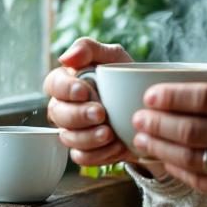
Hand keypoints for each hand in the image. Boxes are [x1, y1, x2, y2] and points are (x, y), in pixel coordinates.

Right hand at [43, 38, 135, 167]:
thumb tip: (65, 58)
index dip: (65, 89)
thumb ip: (89, 48)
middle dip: (78, 115)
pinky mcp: (87, 150)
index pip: (53, 84)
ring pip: (68, 138)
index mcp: (68, 82)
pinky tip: (116, 146)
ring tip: (110, 133)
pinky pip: (82, 157)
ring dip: (88, 137)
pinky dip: (99, 154)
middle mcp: (65, 107)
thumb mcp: (114, 57)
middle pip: (57, 114)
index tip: (84, 91)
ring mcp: (74, 131)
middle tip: (101, 113)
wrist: (152, 108)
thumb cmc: (127, 78)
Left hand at [130, 84, 206, 206]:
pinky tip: (165, 160)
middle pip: (190, 128)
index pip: (203, 97)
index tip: (149, 96)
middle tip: (137, 119)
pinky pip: (203, 180)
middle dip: (157, 123)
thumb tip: (181, 90)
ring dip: (160, 148)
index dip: (170, 96)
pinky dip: (179, 169)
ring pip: (191, 156)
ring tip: (143, 140)